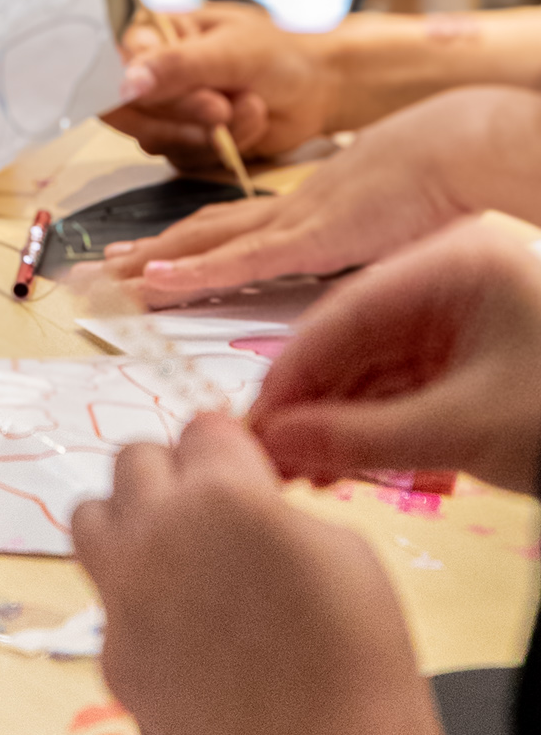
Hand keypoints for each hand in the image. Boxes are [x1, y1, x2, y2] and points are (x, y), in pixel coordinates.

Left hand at [72, 413, 462, 734]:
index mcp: (221, 493)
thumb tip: (241, 502)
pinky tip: (188, 643)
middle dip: (172, 475)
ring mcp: (122, 599)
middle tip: (212, 515)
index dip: (230, 451)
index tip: (247, 474)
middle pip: (132, 461)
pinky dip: (139, 608)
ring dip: (128, 524)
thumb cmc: (361, 656)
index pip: (201, 428)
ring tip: (174, 559)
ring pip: (90, 520)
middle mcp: (155, 534)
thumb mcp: (344, 548)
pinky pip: (109, 605)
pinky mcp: (110, 657)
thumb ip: (273, 508)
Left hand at [100, 87, 534, 300]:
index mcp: (304, 209)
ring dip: (148, 262)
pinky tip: (151, 279)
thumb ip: (361, 235)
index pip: (228, 228)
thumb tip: (355, 252)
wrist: (458, 149)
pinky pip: (237, 260)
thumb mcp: (388, 218)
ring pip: (201, 244)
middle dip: (146, 253)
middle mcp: (285, 212)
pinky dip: (190, 271)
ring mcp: (292, 223)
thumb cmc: (437, 177)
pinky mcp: (308, 238)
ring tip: (102, 277)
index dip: (183, 243)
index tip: (144, 256)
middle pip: (199, 233)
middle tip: (100, 269)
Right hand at [103, 2, 338, 169]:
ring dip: (209, 132)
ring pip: (157, 141)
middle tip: (221, 109)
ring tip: (251, 105)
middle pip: (130, 114)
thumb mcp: (229, 52)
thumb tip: (125, 84)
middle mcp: (153, 74)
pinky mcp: (189, 142)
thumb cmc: (281, 52)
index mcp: (153, 35)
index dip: (137, 93)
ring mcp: (170, 111)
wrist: (323, 85)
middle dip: (181, 118)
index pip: (114, 70)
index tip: (173, 98)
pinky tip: (252, 122)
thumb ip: (176, 66)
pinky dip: (223, 147)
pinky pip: (185, 159)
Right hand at [252, 216, 540, 499]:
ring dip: (341, 421)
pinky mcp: (480, 352)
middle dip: (314, 404)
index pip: (344, 310)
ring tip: (308, 474)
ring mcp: (470, 313)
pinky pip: (408, 382)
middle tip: (273, 457)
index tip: (254, 419)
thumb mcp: (464, 429)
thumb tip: (279, 445)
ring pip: (378, 365)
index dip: (291, 372)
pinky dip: (378, 424)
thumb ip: (358, 438)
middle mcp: (460, 274)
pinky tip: (349, 465)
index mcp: (461, 260)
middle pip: (357, 338)